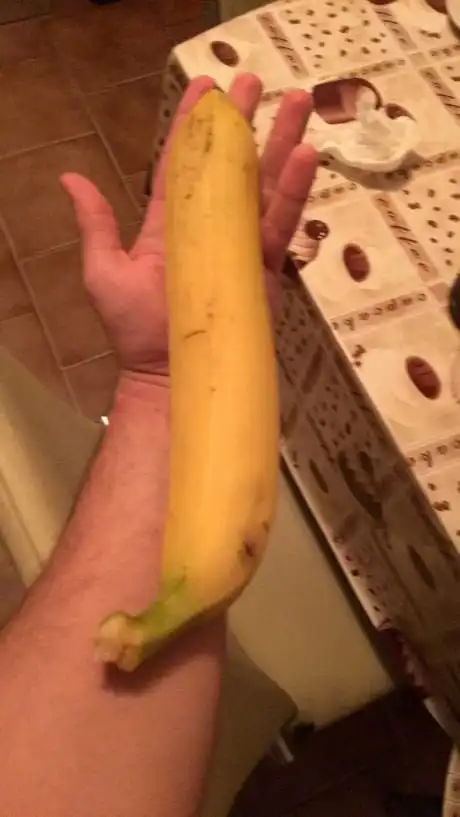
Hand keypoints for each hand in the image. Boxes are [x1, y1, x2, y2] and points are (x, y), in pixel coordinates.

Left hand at [62, 73, 316, 378]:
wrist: (169, 376)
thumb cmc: (134, 328)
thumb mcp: (104, 271)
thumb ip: (96, 225)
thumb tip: (71, 178)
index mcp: (170, 224)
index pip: (182, 164)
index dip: (193, 125)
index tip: (206, 86)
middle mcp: (208, 227)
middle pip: (231, 166)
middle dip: (245, 122)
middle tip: (258, 80)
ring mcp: (240, 246)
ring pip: (264, 187)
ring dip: (281, 144)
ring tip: (298, 102)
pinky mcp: (265, 269)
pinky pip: (281, 225)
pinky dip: (294, 192)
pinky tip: (307, 157)